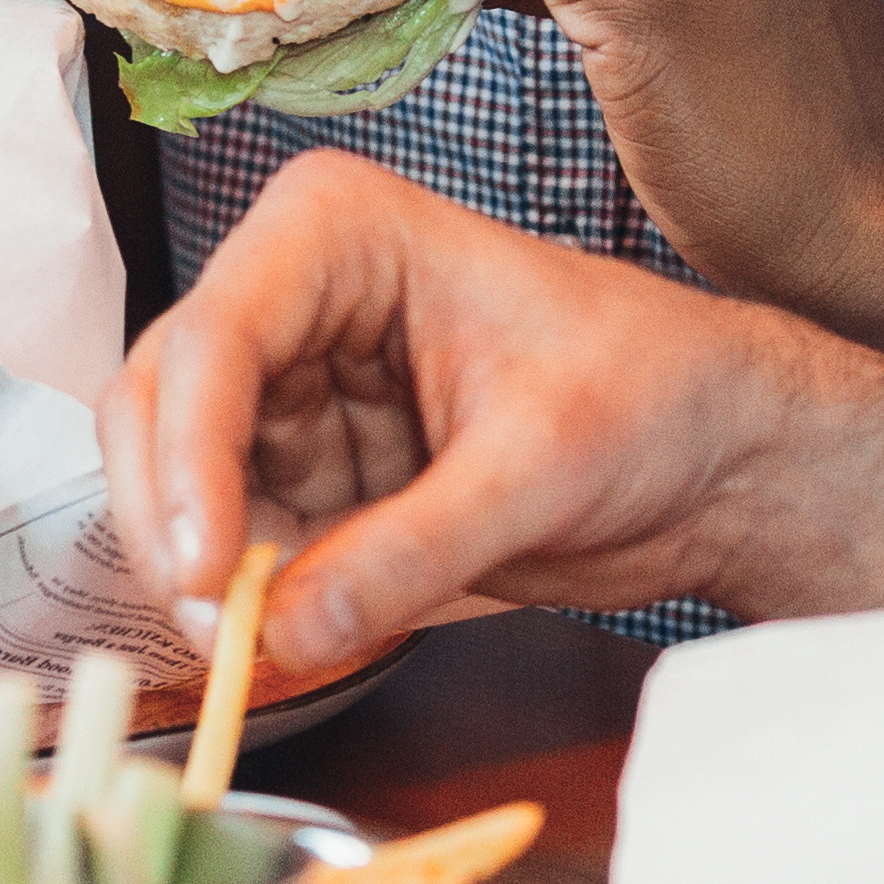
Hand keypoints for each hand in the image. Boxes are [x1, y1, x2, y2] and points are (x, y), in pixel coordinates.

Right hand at [96, 151, 883, 670]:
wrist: (724, 453)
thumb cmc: (657, 396)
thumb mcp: (541, 471)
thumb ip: (410, 552)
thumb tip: (286, 633)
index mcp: (334, 235)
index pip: (214, 339)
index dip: (188, 459)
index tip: (204, 571)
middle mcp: (285, 300)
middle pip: (158, 404)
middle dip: (172, 520)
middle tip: (213, 631)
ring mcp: (286, 389)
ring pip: (173, 477)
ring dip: (197, 567)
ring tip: (252, 648)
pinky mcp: (303, 469)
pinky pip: (232, 534)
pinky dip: (241, 593)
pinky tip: (280, 637)